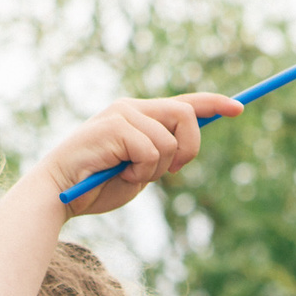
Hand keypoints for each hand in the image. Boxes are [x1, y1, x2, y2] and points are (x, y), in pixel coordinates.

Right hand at [37, 94, 244, 215]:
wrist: (57, 194)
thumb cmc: (97, 186)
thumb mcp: (139, 171)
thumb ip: (161, 155)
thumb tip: (187, 146)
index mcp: (140, 115)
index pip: (184, 102)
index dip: (214, 104)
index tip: (238, 109)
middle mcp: (132, 107)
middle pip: (186, 114)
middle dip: (190, 147)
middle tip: (173, 173)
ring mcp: (122, 114)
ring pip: (169, 140)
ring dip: (157, 169)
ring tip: (130, 175)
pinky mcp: (113, 126)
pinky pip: (151, 151)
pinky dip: (141, 171)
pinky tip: (118, 174)